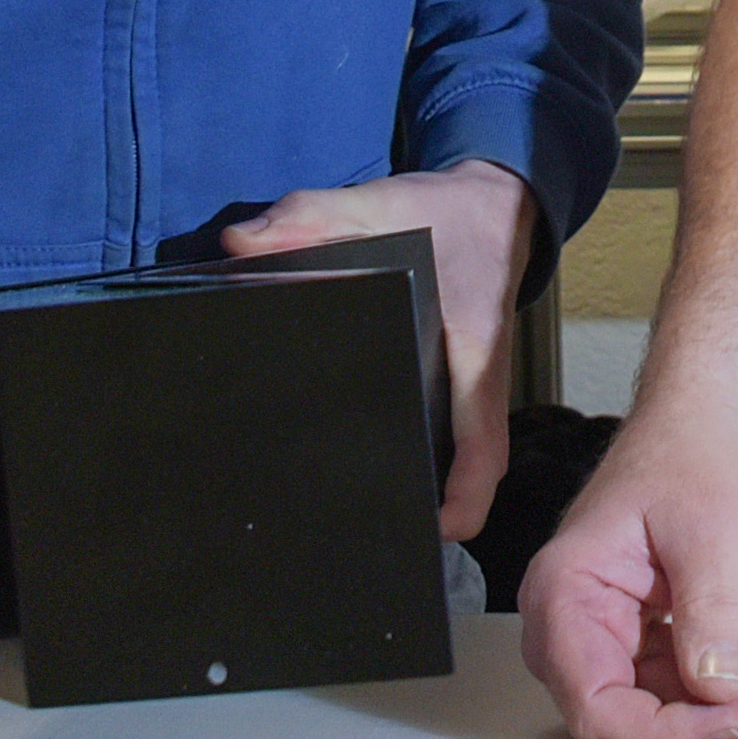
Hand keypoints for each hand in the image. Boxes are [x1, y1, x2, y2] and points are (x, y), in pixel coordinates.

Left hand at [221, 160, 540, 539]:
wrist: (496, 201)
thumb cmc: (446, 212)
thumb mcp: (380, 204)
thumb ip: (308, 216)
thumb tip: (241, 245)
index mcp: (475, 351)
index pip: (482, 440)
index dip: (466, 494)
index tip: (438, 532)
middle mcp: (479, 380)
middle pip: (470, 464)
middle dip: (437, 507)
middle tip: (382, 536)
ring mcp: (472, 385)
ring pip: (463, 453)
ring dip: (434, 488)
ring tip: (373, 519)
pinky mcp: (459, 380)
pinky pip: (451, 432)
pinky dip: (427, 458)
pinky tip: (370, 463)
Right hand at [517, 413, 737, 738]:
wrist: (705, 432)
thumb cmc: (689, 457)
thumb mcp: (711, 529)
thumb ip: (712, 610)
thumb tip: (719, 688)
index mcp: (565, 597)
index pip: (597, 706)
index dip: (667, 731)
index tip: (736, 718)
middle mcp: (578, 632)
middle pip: (641, 720)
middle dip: (727, 719)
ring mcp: (617, 644)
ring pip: (680, 714)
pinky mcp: (655, 649)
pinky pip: (701, 693)